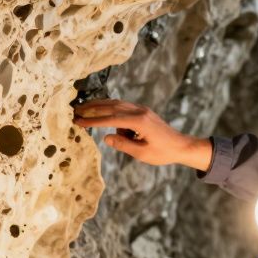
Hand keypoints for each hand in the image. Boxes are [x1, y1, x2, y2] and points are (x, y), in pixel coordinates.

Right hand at [72, 99, 212, 168]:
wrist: (181, 145)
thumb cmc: (163, 152)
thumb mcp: (142, 153)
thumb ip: (123, 144)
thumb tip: (106, 137)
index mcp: (139, 121)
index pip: (111, 119)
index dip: (93, 121)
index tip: (79, 121)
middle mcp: (140, 111)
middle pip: (111, 106)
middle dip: (92, 108)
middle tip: (76, 111)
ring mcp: (142, 109)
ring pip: (116, 104)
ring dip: (100, 105)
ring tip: (84, 109)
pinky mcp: (143, 112)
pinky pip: (123, 107)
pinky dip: (111, 109)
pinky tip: (103, 113)